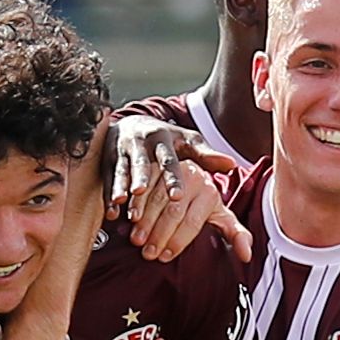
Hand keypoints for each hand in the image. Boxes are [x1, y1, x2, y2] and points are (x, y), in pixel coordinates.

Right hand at [115, 119, 247, 264]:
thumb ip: (206, 156)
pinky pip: (107, 178)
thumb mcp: (187, 143)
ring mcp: (123, 151)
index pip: (170, 161)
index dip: (173, 178)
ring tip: (122, 203)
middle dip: (141, 179)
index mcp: (165, 141)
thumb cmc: (167, 141)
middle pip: (142, 163)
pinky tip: (112, 213)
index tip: (178, 196)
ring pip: (122, 170)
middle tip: (141, 194)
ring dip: (121, 187)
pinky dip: (109, 194)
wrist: (133, 126)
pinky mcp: (108, 159)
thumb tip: (231, 165)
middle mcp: (142, 143)